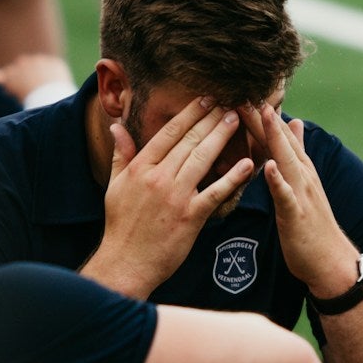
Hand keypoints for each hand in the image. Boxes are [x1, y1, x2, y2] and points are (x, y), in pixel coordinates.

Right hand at [92, 97, 255, 295]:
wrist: (126, 263)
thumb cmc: (121, 225)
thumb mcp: (114, 186)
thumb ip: (121, 155)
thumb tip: (116, 127)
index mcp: (140, 167)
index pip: (169, 133)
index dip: (190, 113)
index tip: (206, 99)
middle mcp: (158, 177)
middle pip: (189, 140)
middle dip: (212, 119)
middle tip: (230, 103)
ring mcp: (175, 196)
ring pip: (203, 159)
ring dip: (222, 137)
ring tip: (237, 120)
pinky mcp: (190, 217)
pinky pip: (216, 192)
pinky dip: (232, 177)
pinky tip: (247, 164)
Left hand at [244, 104, 358, 297]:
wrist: (330, 261)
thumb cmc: (312, 225)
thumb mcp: (303, 183)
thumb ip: (297, 153)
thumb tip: (294, 123)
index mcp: (298, 169)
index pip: (278, 135)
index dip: (261, 113)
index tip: (242, 90)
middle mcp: (302, 175)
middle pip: (280, 140)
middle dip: (263, 115)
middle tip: (245, 89)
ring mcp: (301, 194)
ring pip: (285, 160)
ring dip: (274, 137)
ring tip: (261, 113)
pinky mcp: (297, 215)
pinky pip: (286, 195)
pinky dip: (278, 180)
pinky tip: (269, 167)